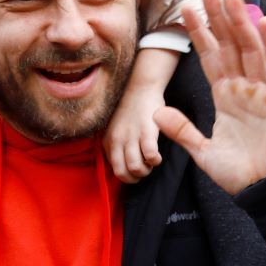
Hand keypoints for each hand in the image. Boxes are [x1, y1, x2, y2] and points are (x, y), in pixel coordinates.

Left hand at [104, 47, 177, 182]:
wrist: (140, 88)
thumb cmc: (130, 110)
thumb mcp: (114, 129)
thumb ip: (116, 146)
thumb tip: (123, 165)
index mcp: (108, 141)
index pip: (115, 169)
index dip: (127, 176)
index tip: (136, 171)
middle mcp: (117, 140)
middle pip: (123, 173)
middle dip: (135, 178)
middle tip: (145, 170)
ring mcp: (131, 136)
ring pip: (135, 167)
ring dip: (146, 170)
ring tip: (151, 163)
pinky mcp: (147, 131)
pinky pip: (149, 155)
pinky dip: (154, 161)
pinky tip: (157, 156)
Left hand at [155, 0, 265, 194]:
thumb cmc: (239, 172)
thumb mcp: (203, 152)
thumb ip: (182, 131)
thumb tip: (156, 113)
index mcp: (225, 96)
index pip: (210, 57)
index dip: (199, 34)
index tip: (185, 11)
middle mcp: (243, 87)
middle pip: (230, 45)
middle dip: (219, 18)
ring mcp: (263, 91)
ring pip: (250, 49)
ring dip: (241, 23)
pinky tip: (263, 24)